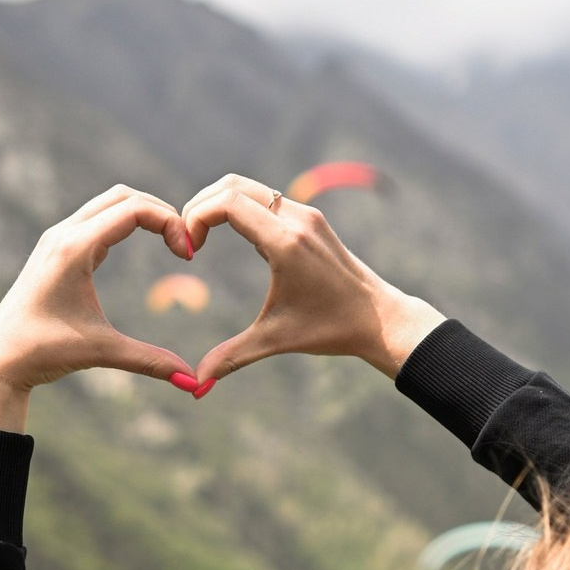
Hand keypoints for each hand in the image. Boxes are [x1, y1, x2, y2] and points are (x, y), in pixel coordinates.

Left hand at [0, 186, 198, 431]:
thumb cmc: (44, 351)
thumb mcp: (102, 352)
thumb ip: (150, 361)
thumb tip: (193, 382)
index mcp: (74, 248)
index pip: (134, 209)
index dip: (170, 224)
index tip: (188, 256)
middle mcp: (64, 234)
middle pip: (124, 196)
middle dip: (161, 212)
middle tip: (185, 244)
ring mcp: (57, 238)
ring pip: (109, 202)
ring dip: (142, 213)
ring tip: (169, 240)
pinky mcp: (55, 249)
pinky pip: (96, 218)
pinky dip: (124, 221)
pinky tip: (141, 244)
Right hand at [182, 175, 444, 383]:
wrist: (381, 319)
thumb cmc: (332, 330)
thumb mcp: (277, 341)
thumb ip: (233, 356)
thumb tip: (197, 383)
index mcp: (286, 243)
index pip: (228, 203)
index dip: (196, 217)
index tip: (189, 250)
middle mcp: (296, 219)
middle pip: (233, 186)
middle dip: (201, 206)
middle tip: (188, 240)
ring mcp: (306, 216)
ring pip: (250, 188)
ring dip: (221, 205)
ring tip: (204, 238)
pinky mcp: (312, 220)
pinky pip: (267, 200)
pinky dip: (242, 210)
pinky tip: (239, 243)